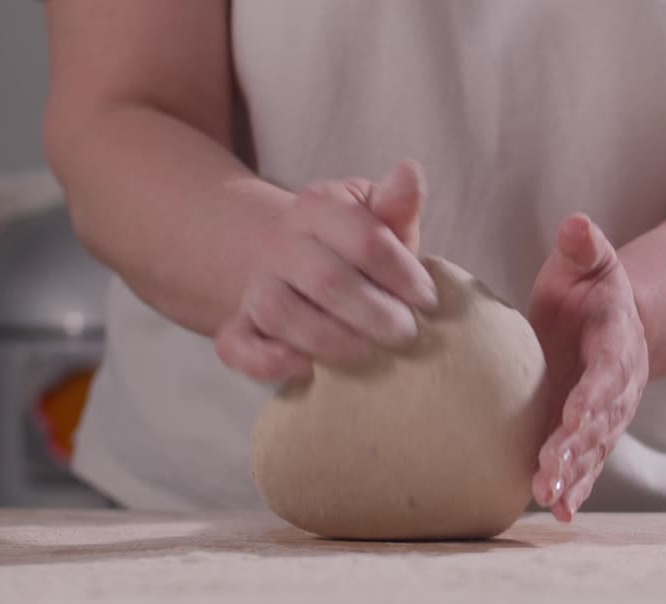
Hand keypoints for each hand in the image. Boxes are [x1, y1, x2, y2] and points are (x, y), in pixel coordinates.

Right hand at [216, 161, 438, 380]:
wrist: (292, 259)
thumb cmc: (355, 246)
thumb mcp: (379, 219)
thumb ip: (396, 206)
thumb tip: (410, 172)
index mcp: (318, 207)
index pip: (364, 238)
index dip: (402, 274)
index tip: (429, 301)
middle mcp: (282, 244)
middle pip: (325, 279)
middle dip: (373, 313)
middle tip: (407, 335)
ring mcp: (257, 285)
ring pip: (276, 310)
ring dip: (327, 339)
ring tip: (367, 354)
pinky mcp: (239, 326)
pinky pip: (237, 345)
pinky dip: (266, 361)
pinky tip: (306, 369)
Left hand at [528, 214, 648, 520]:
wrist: (609, 320)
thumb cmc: (588, 287)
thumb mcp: (589, 260)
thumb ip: (585, 246)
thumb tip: (577, 224)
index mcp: (618, 343)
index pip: (608, 372)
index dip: (594, 395)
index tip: (576, 415)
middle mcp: (617, 387)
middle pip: (600, 423)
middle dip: (578, 450)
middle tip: (552, 474)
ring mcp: (604, 416)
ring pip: (593, 452)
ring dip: (574, 477)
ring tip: (550, 501)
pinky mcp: (587, 436)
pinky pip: (585, 467)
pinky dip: (574, 490)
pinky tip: (557, 513)